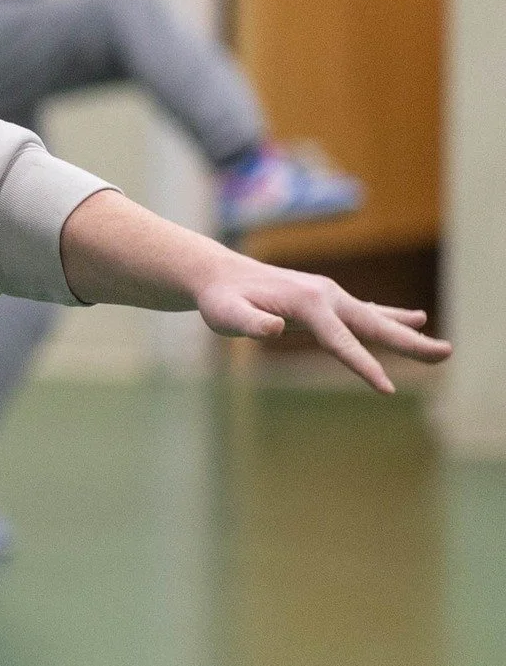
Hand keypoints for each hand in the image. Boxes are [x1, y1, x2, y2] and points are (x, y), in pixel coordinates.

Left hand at [194, 258, 449, 392]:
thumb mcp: (225, 315)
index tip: (386, 389)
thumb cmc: (220, 301)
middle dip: (410, 343)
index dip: (364, 366)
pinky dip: (387, 316)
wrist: (220, 276)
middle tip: (446, 353)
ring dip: (407, 330)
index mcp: (309, 304)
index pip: (342, 342)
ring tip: (439, 344)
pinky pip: (363, 310)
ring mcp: (328, 295)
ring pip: (375, 317)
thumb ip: (249, 323)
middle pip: (374, 325)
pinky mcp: (323, 298)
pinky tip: (407, 319)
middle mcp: (327, 296)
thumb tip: (274, 328)